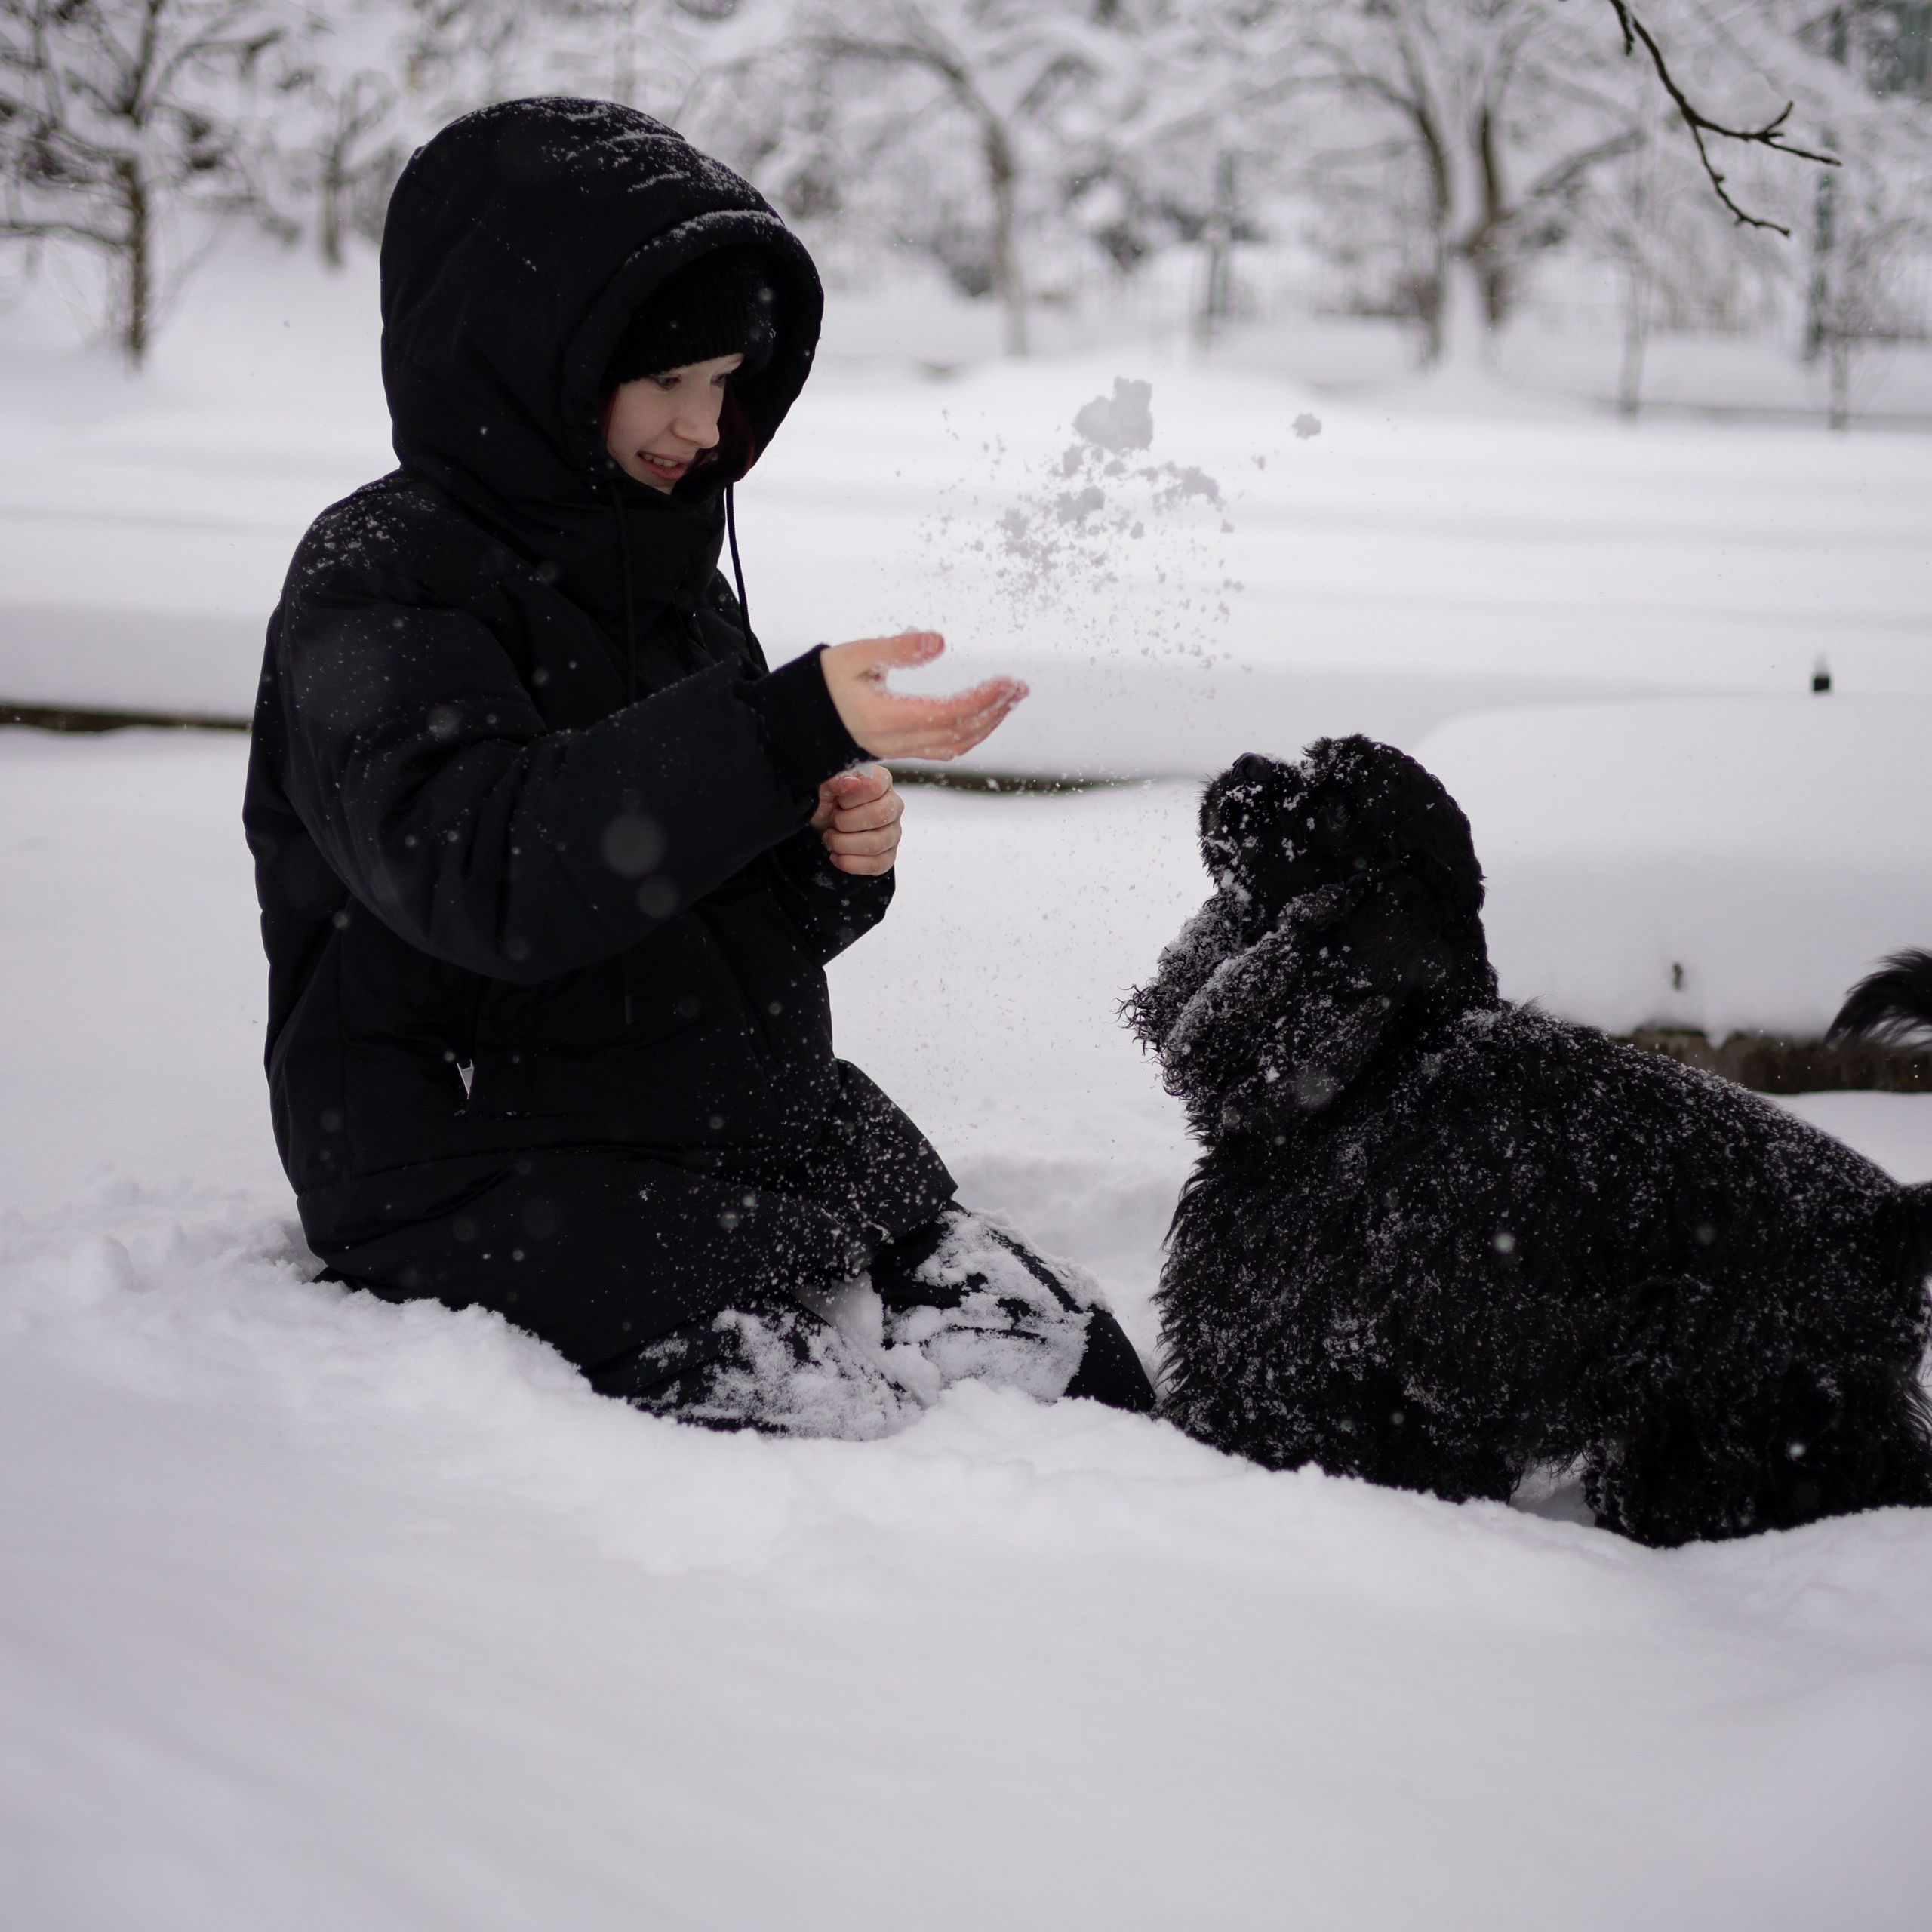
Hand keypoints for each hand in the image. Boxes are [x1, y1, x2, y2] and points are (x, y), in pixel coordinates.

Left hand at [811, 764, 901, 875]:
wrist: (823, 826)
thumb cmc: (826, 803)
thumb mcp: (823, 787)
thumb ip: (835, 780)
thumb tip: (852, 782)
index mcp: (881, 781)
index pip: (874, 787)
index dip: (850, 798)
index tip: (838, 802)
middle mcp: (893, 805)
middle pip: (879, 815)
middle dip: (845, 823)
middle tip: (832, 822)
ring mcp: (894, 832)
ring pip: (877, 843)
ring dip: (844, 844)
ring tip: (831, 839)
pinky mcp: (889, 855)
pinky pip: (878, 865)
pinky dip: (851, 863)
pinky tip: (837, 856)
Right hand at [819, 632, 1025, 761]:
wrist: (793, 724)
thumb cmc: (820, 684)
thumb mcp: (854, 655)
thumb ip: (897, 648)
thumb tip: (940, 641)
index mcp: (888, 717)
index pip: (950, 713)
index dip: (984, 699)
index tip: (1008, 681)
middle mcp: (897, 740)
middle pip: (960, 733)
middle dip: (994, 711)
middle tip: (1019, 689)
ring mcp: (898, 750)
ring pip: (954, 746)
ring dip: (986, 726)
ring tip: (1008, 702)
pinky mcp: (897, 750)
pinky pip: (942, 749)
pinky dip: (968, 735)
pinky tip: (981, 718)